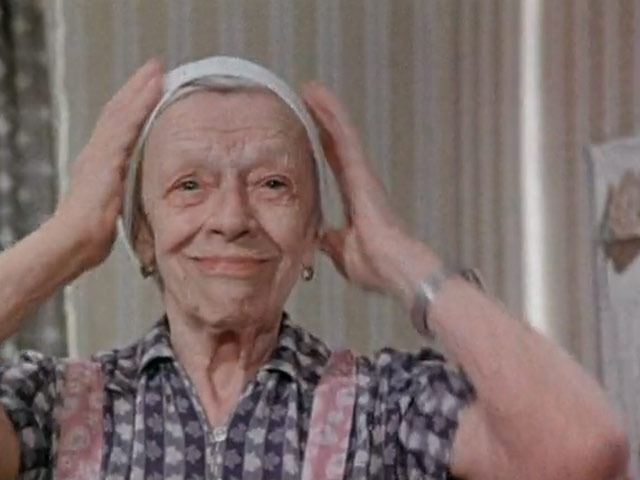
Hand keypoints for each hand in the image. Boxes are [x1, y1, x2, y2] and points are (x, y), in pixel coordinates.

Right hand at [54, 59, 162, 268]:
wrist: (73, 241)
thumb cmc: (91, 234)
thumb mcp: (112, 208)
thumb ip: (123, 194)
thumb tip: (135, 196)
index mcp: (99, 162)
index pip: (117, 125)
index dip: (133, 104)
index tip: (150, 87)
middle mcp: (97, 152)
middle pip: (118, 110)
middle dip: (137, 87)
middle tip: (156, 67)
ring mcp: (100, 153)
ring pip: (121, 112)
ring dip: (140, 89)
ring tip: (158, 70)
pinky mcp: (106, 159)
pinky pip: (126, 126)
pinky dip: (140, 106)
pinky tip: (153, 92)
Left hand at [302, 82, 440, 305]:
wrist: (395, 269)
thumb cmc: (377, 266)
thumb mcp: (342, 253)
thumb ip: (331, 241)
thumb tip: (320, 238)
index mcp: (355, 199)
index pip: (333, 164)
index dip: (321, 144)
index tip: (309, 126)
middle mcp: (359, 182)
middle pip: (336, 143)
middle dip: (322, 120)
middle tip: (306, 96)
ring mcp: (362, 175)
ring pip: (342, 134)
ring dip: (326, 111)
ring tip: (310, 89)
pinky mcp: (363, 173)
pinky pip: (346, 139)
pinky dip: (333, 117)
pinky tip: (321, 99)